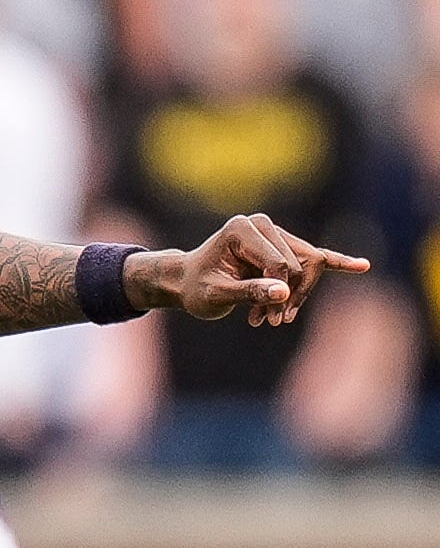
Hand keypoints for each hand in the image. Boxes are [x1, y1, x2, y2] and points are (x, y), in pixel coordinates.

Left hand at [143, 214, 368, 326]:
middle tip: (268, 322)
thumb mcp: (215, 296)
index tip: (264, 318)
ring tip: (270, 320)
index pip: (280, 262)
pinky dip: (337, 263)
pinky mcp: (282, 246)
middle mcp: (262, 225)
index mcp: (242, 230)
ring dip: (296, 295)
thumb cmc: (195, 289)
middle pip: (300, 262)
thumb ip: (248, 292)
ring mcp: (275, 234)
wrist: (186, 282)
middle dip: (289, 296)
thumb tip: (284, 293)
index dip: (278, 292)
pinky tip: (361, 267)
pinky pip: (315, 256)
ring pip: (308, 265)